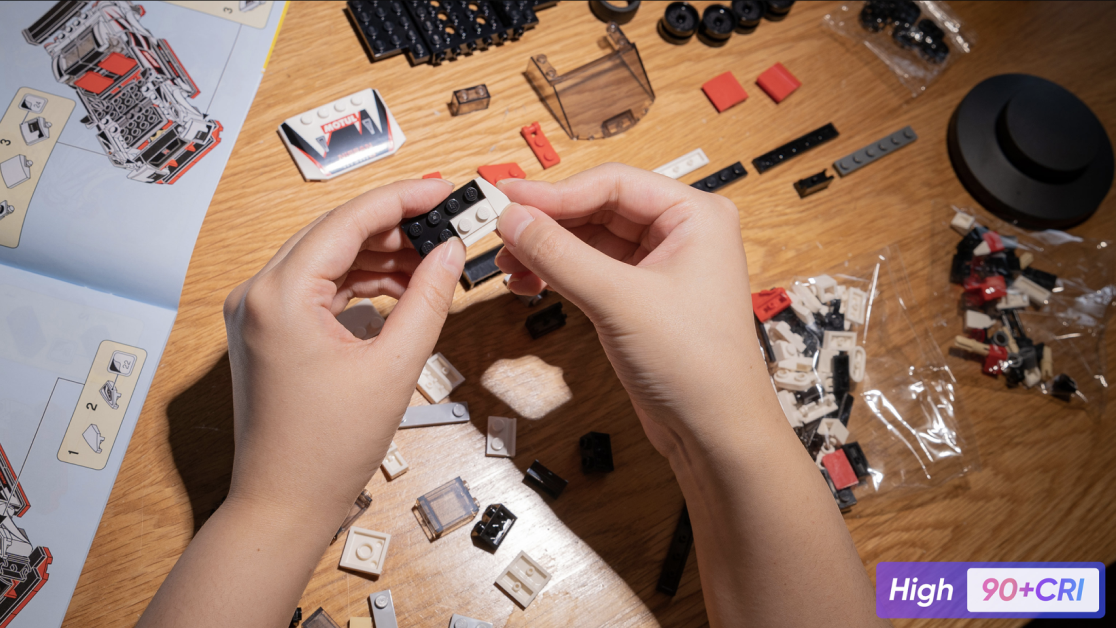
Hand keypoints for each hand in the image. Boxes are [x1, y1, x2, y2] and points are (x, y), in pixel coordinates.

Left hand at [222, 178, 464, 521]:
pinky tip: (400, 290)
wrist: (283, 505)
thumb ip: (428, 299)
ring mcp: (257, 311)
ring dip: (379, 256)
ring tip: (432, 264)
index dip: (403, 199)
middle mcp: (258, 293)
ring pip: (328, 259)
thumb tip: (451, 252)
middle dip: (395, 228)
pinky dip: (360, 284)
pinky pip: (319, 287)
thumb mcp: (395, 367)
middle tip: (447, 227)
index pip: (349, 220)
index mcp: (280, 294)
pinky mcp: (267, 330)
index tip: (444, 189)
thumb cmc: (327, 449)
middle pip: (335, 233)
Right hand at [493, 164, 775, 459]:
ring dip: (548, 249)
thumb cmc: (699, 367)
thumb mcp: (619, 301)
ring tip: (509, 263)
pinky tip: (530, 282)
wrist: (715, 433)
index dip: (555, 191)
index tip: (508, 198)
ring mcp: (660, 266)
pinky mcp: (642, 297)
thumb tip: (515, 219)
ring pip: (590, 240)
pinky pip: (591, 270)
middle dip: (547, 222)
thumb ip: (560, 254)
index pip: (612, 183)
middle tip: (501, 231)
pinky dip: (559, 273)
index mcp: (695, 216)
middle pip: (598, 208)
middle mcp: (681, 234)